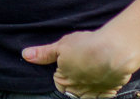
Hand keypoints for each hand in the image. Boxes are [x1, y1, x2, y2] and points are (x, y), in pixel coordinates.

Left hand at [21, 30, 137, 98]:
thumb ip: (44, 54)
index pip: (58, 83)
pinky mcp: (110, 91)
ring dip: (88, 88)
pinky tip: (104, 79)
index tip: (68, 64)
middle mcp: (78, 90)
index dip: (62, 73)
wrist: (113, 52)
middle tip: (81, 69)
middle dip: (74, 83)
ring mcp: (94, 92)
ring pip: (87, 95)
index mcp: (64, 80)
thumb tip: (25, 55)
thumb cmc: (86, 46)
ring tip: (92, 74)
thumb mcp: (61, 46)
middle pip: (72, 92)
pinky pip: (104, 95)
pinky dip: (103, 89)